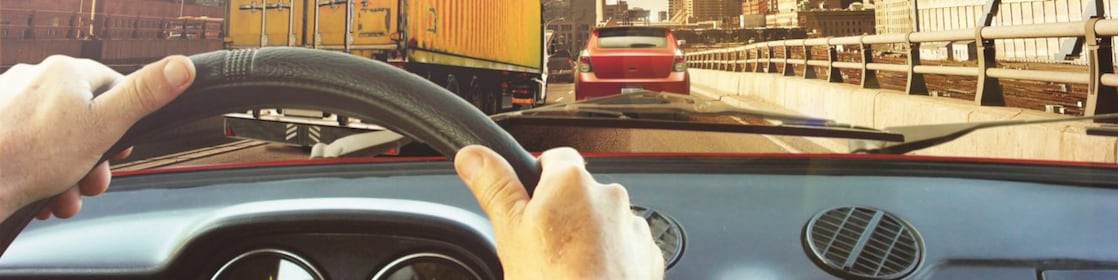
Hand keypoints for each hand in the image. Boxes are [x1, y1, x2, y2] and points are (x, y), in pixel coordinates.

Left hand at [0, 55, 194, 220]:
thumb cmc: (31, 158)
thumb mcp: (105, 127)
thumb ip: (145, 95)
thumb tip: (182, 66)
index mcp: (67, 72)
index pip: (115, 89)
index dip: (123, 125)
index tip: (118, 150)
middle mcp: (35, 78)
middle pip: (86, 118)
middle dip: (94, 159)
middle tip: (90, 181)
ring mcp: (10, 100)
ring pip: (58, 137)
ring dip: (69, 172)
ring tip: (63, 194)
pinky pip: (31, 144)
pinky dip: (41, 170)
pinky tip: (42, 191)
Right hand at [454, 145, 663, 278]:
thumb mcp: (509, 233)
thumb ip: (494, 187)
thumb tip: (474, 156)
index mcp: (572, 181)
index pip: (554, 158)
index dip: (537, 181)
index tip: (528, 204)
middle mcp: (609, 195)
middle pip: (579, 192)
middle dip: (563, 212)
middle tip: (542, 246)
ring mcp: (632, 225)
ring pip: (602, 220)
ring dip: (588, 235)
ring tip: (567, 269)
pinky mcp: (648, 253)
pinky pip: (624, 245)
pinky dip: (610, 257)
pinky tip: (590, 277)